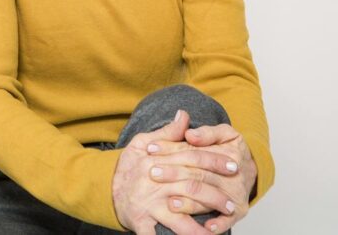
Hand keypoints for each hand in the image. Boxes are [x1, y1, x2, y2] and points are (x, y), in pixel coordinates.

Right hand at [112, 110, 240, 234]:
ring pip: (179, 218)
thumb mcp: (142, 142)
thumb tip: (185, 115)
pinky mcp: (141, 222)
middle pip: (190, 188)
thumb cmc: (128, 167)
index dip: (214, 162)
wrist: (103, 188)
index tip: (234, 166)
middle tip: (233, 203)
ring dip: (200, 227)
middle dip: (215, 197)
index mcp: (155, 160)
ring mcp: (147, 204)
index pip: (190, 158)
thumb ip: (167, 132)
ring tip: (218, 229)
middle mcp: (152, 182)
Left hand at [163, 123, 256, 232]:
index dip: (172, 149)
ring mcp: (235, 194)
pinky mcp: (238, 210)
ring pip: (208, 198)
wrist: (247, 170)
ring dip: (190, 203)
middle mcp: (233, 176)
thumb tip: (190, 134)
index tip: (151, 148)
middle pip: (199, 175)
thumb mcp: (223, 134)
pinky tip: (206, 227)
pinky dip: (218, 224)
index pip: (195, 152)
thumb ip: (207, 133)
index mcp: (229, 153)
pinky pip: (228, 219)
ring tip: (171, 203)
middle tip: (153, 173)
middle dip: (174, 174)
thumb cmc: (228, 149)